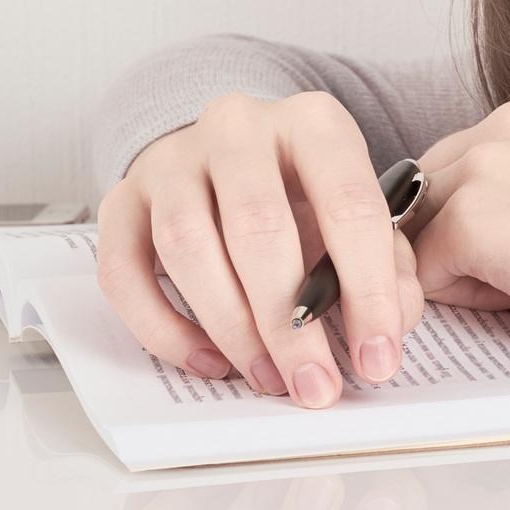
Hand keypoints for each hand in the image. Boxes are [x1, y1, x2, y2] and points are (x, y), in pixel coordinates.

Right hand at [95, 91, 425, 407]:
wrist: (232, 159)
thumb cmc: (305, 197)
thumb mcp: (359, 218)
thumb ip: (388, 269)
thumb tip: (385, 333)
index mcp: (313, 123)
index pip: (349, 205)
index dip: (368, 291)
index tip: (377, 358)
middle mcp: (238, 127)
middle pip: (258, 227)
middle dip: (289, 324)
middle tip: (313, 386)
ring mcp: (172, 159)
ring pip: (186, 246)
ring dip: (230, 327)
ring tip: (266, 377)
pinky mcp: (121, 198)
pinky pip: (123, 271)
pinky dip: (163, 328)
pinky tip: (208, 360)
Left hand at [410, 94, 509, 368]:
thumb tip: (472, 230)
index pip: (462, 166)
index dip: (488, 222)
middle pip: (427, 193)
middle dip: (460, 239)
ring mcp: (489, 164)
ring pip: (420, 230)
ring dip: (462, 268)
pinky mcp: (476, 218)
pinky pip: (424, 275)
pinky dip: (466, 300)